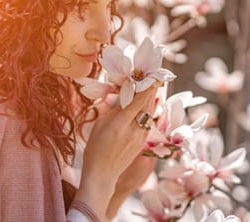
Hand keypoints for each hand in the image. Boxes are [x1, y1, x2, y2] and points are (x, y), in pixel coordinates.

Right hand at [73, 86, 157, 219]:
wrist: (102, 174)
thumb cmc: (95, 148)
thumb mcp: (100, 125)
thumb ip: (113, 109)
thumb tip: (123, 94)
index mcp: (120, 124)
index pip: (138, 100)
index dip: (146, 86)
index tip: (151, 74)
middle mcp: (133, 130)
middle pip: (147, 105)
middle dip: (151, 90)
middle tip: (155, 76)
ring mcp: (140, 138)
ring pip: (149, 114)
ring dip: (151, 99)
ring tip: (153, 86)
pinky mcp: (142, 143)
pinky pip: (148, 123)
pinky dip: (148, 111)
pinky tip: (147, 105)